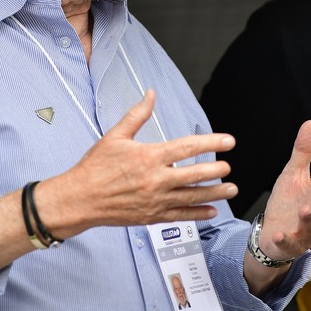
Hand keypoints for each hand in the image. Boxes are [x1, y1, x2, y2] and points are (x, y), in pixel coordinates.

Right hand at [37, 89, 238, 237]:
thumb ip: (137, 114)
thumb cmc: (95, 167)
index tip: (228, 141)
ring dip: (215, 193)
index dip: (212, 142)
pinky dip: (198, 214)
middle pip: (195, 174)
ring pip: (192, 197)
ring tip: (231, 188)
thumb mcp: (115, 136)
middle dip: (216, 170)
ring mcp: (155, 200)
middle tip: (229, 167)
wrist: (79, 199)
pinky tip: (212, 211)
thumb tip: (150, 93)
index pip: (187, 147)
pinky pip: (181, 215)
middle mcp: (156, 179)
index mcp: (149, 156)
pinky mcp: (152, 216)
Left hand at [258, 121, 310, 260]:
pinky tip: (280, 234)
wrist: (273, 233)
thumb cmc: (288, 202)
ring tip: (304, 210)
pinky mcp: (290, 244)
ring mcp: (305, 231)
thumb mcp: (293, 174)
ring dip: (309, 219)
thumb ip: (304, 152)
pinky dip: (285, 239)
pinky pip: (289, 243)